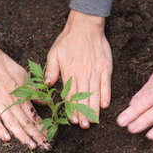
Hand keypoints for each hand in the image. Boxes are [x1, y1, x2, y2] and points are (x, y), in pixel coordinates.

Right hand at [0, 23, 50, 149]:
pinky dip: (0, 128)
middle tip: (45, 147)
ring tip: (30, 146)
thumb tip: (46, 102)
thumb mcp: (23, 76)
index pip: (34, 115)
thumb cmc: (2, 65)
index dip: (42, 128)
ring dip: (22, 135)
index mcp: (21, 96)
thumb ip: (33, 91)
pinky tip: (6, 138)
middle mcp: (11, 101)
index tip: (49, 138)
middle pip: (25, 121)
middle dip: (36, 135)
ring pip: (12, 122)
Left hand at [46, 10, 112, 128]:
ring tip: (93, 121)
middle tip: (84, 126)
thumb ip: (51, 70)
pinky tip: (105, 105)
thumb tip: (47, 84)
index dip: (71, 108)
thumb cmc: (68, 40)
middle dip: (83, 113)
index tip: (71, 120)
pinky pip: (106, 84)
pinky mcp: (105, 68)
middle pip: (83, 97)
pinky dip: (106, 95)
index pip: (70, 94)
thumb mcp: (54, 53)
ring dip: (94, 108)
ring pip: (94, 94)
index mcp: (69, 72)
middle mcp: (83, 73)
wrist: (86, 26)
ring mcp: (95, 71)